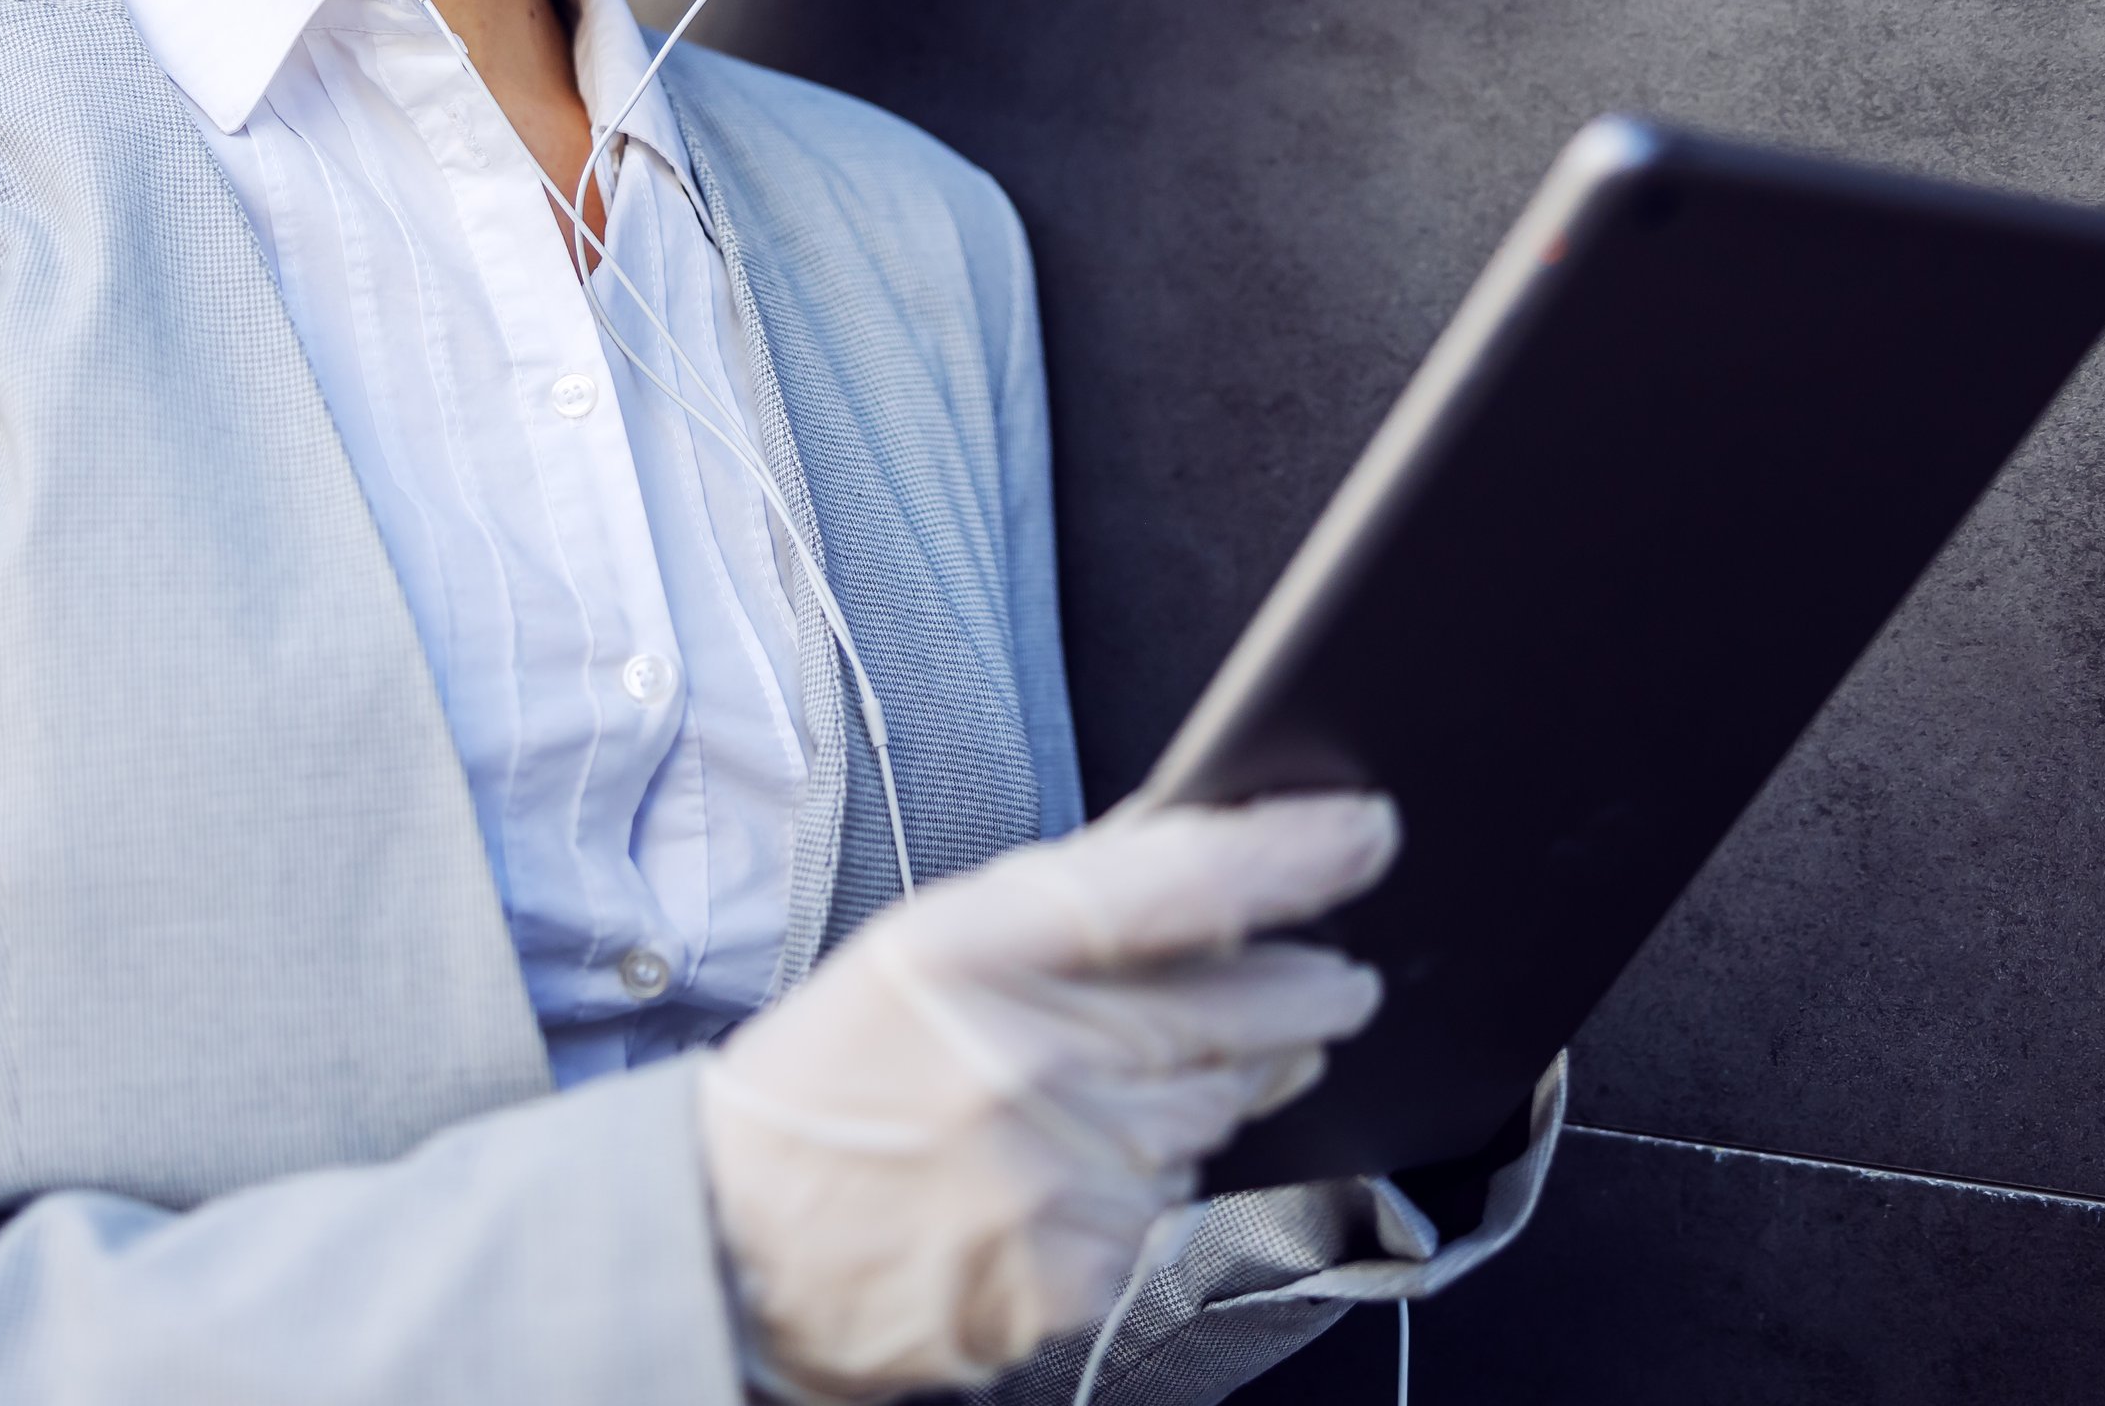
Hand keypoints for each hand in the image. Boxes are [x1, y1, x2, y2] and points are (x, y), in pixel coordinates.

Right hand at [697, 795, 1399, 1400]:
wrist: (741, 1244)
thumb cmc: (833, 1082)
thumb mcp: (924, 947)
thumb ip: (1064, 900)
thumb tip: (1199, 847)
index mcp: (972, 951)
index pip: (1173, 887)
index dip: (1287, 858)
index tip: (1363, 836)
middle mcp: (1024, 1059)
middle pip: (1237, 1013)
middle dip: (1306, 991)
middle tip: (1335, 980)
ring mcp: (1056, 1172)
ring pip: (1218, 1115)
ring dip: (1220, 1092)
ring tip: (1133, 1088)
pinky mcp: (1077, 1267)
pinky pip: (1174, 1209)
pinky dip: (1157, 1185)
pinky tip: (1087, 1173)